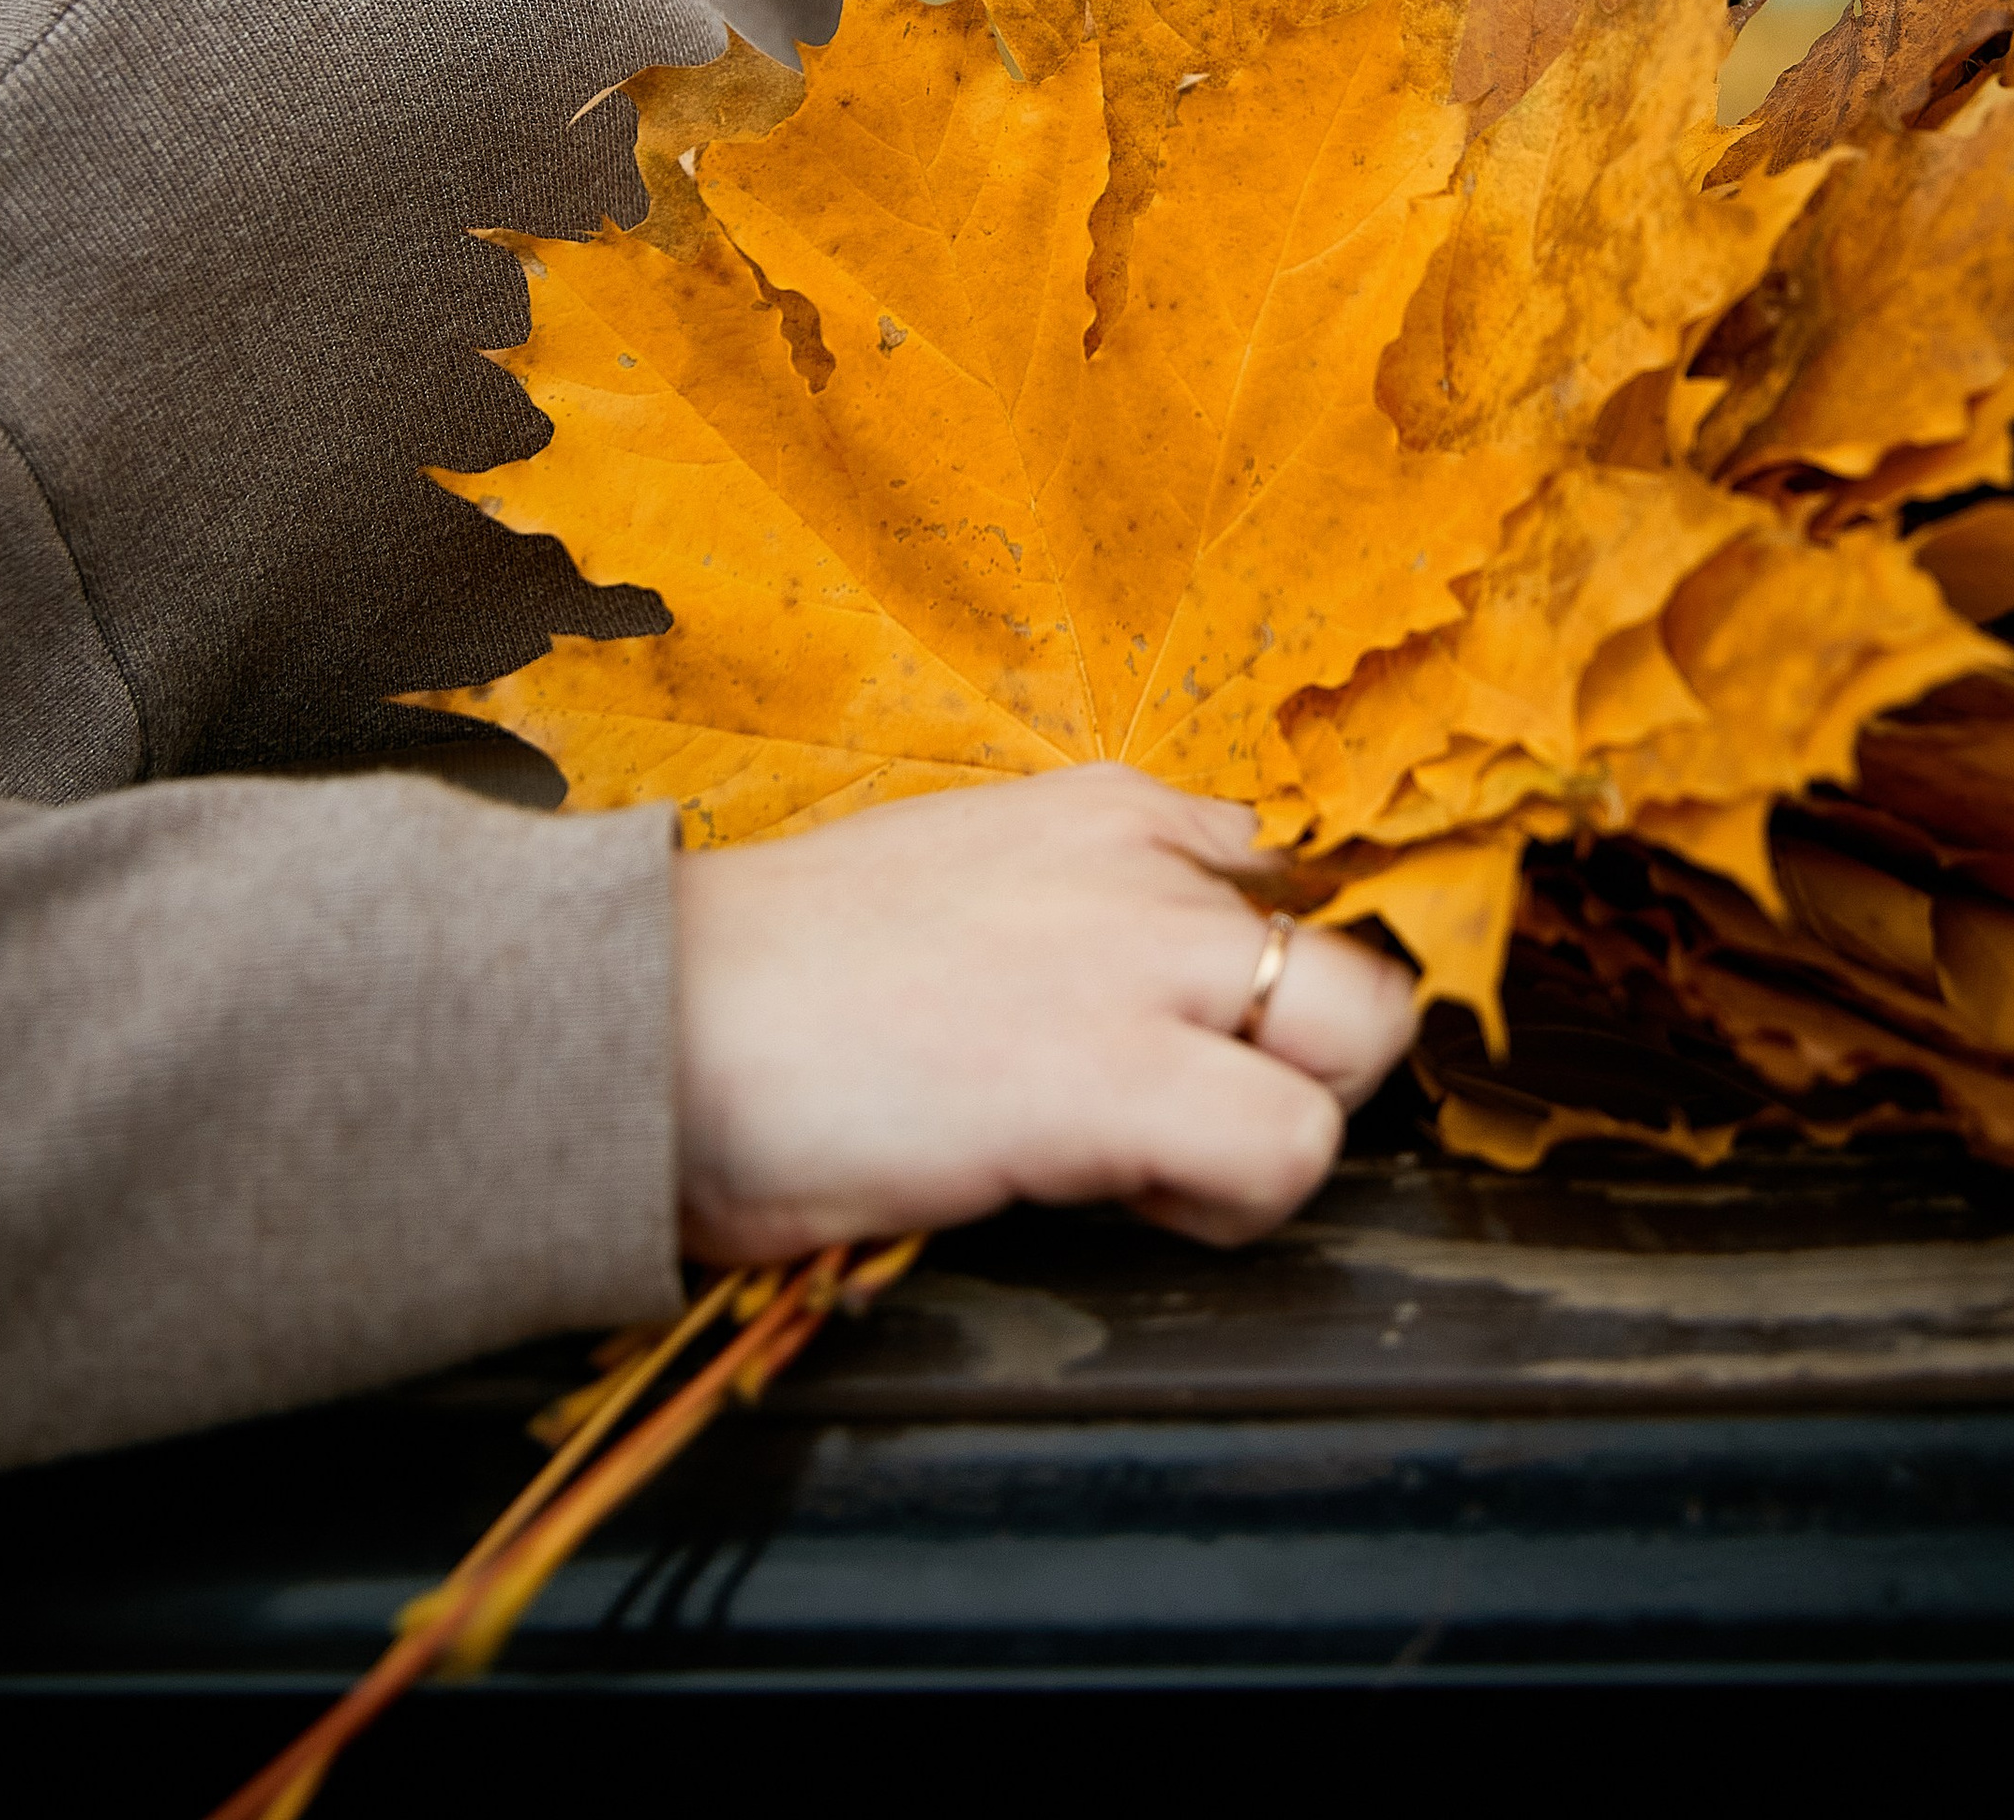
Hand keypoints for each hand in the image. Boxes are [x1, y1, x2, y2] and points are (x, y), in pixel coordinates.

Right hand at [672, 763, 1416, 1258]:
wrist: (653, 1017)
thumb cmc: (768, 984)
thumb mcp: (948, 884)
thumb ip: (1062, 913)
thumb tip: (1112, 991)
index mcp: (1102, 812)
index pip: (1283, 876)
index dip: (1258, 982)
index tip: (1194, 1042)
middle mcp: (1146, 863)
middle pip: (1350, 953)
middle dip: (1305, 1054)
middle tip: (1197, 1118)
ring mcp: (1140, 959)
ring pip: (1359, 1035)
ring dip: (1281, 1126)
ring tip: (1160, 1169)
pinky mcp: (1117, 1074)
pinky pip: (1288, 1146)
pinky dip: (1234, 1202)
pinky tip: (1125, 1201)